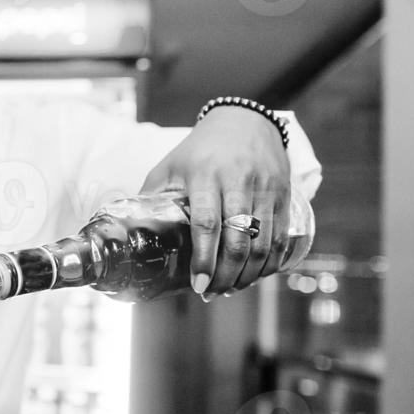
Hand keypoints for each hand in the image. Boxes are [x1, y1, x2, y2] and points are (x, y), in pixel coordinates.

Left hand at [139, 106, 290, 300]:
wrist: (246, 121)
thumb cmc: (200, 149)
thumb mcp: (169, 166)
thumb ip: (152, 198)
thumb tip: (129, 233)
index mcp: (206, 175)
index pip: (207, 224)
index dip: (204, 259)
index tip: (198, 284)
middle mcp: (239, 182)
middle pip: (238, 239)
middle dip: (226, 274)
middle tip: (212, 292)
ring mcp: (265, 189)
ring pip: (263, 243)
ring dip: (247, 274)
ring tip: (230, 288)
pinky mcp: (283, 195)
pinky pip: (281, 238)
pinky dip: (269, 263)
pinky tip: (253, 275)